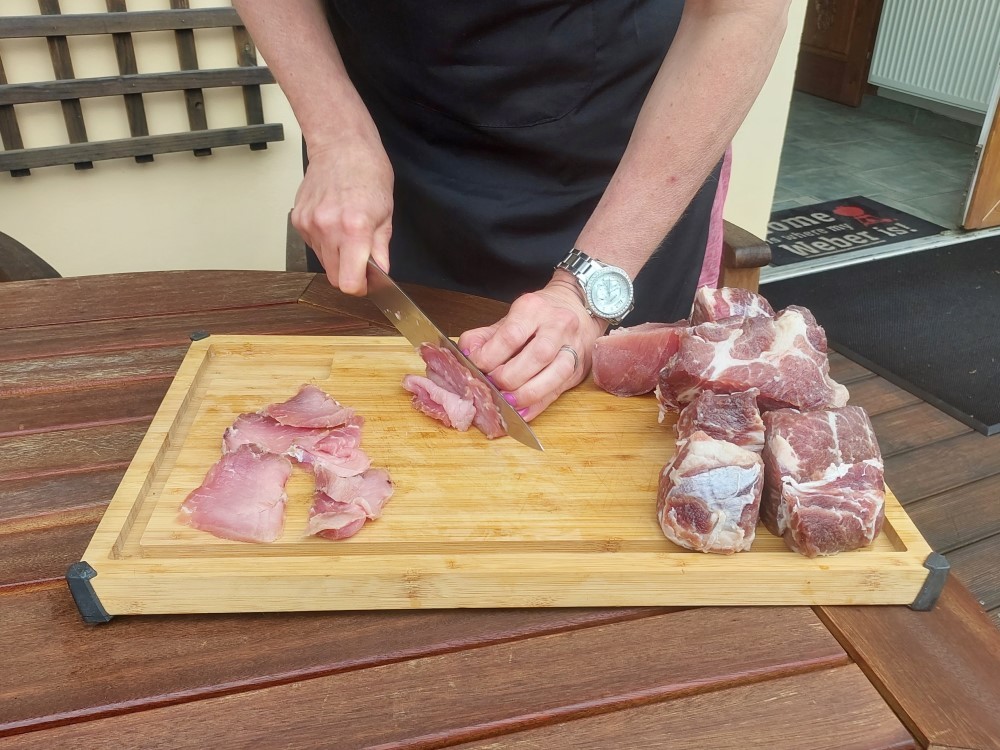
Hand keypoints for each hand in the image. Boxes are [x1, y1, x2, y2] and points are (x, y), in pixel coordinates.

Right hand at [291, 137, 393, 294]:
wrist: (341, 147)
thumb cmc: (368, 173)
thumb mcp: (386, 213)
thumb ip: (380, 248)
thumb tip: (381, 272)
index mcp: (353, 229)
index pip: (348, 282)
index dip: (359, 287)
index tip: (366, 282)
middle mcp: (327, 228)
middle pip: (334, 277)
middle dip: (350, 274)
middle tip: (362, 258)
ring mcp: (309, 224)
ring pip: (323, 262)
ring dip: (337, 257)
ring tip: (348, 232)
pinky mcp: (298, 219)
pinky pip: (313, 245)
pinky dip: (325, 242)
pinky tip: (334, 222)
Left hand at [458, 272, 606, 420]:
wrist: (575, 307)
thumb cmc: (536, 316)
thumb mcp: (508, 318)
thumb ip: (483, 337)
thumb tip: (465, 356)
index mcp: (534, 308)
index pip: (511, 335)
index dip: (490, 356)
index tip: (476, 367)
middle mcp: (558, 325)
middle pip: (537, 356)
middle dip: (510, 377)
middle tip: (492, 386)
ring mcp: (573, 347)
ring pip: (556, 374)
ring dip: (528, 393)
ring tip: (508, 402)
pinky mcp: (579, 368)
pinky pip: (559, 389)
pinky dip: (538, 404)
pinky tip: (522, 412)